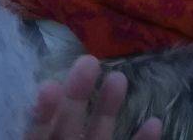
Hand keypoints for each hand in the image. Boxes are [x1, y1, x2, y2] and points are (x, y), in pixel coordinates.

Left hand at [25, 55, 161, 139]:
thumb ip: (38, 134)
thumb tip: (42, 89)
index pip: (37, 131)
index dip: (43, 110)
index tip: (50, 84)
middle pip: (70, 122)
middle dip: (78, 92)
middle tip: (87, 60)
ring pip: (99, 132)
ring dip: (109, 106)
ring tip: (118, 77)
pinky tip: (154, 122)